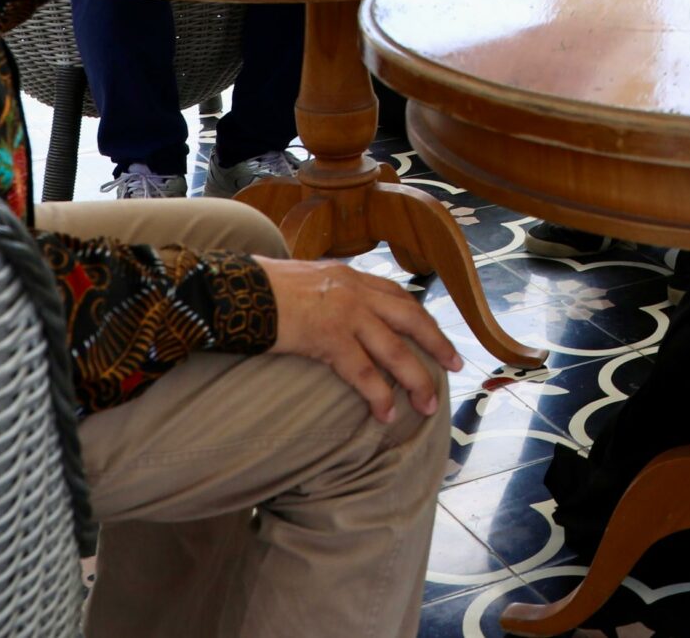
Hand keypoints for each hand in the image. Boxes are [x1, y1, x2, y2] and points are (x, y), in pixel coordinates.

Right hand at [262, 258, 463, 422]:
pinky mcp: (329, 338)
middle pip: (410, 319)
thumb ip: (324, 292)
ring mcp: (345, 313)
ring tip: (429, 405)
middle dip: (436, 344)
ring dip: (416, 380)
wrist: (234, 288)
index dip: (420, 317)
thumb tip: (329, 310)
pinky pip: (363, 372)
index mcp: (349, 275)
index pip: (396, 295)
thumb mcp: (303, 279)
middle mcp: (354, 290)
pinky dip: (378, 396)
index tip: (436, 334)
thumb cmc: (259, 287)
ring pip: (395, 351)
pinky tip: (386, 414)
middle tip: (455, 365)